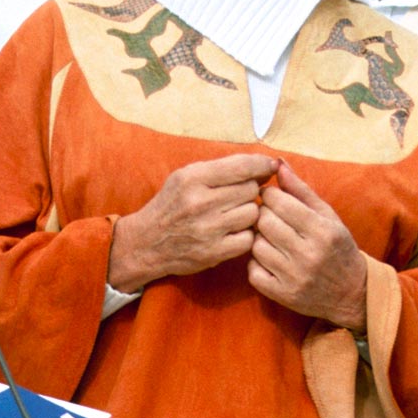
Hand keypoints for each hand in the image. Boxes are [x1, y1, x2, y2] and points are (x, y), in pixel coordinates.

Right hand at [109, 153, 276, 291]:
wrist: (146, 243)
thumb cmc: (171, 204)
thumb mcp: (186, 177)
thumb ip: (222, 169)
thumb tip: (265, 165)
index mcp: (193, 178)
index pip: (241, 166)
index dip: (262, 164)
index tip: (271, 165)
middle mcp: (200, 202)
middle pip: (250, 189)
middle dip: (249, 191)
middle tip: (239, 196)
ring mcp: (207, 229)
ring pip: (252, 213)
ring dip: (249, 213)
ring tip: (234, 213)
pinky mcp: (213, 252)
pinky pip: (248, 239)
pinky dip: (246, 235)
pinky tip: (234, 232)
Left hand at [248, 161, 367, 331]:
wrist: (350, 292)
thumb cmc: (337, 246)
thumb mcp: (327, 215)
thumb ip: (301, 189)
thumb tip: (278, 163)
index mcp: (322, 230)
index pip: (278, 202)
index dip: (270, 195)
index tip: (273, 197)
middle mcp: (308, 254)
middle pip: (264, 222)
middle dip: (262, 214)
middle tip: (269, 216)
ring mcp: (294, 277)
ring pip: (255, 245)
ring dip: (259, 238)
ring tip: (271, 238)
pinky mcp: (283, 295)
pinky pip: (252, 271)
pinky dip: (256, 263)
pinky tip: (269, 258)